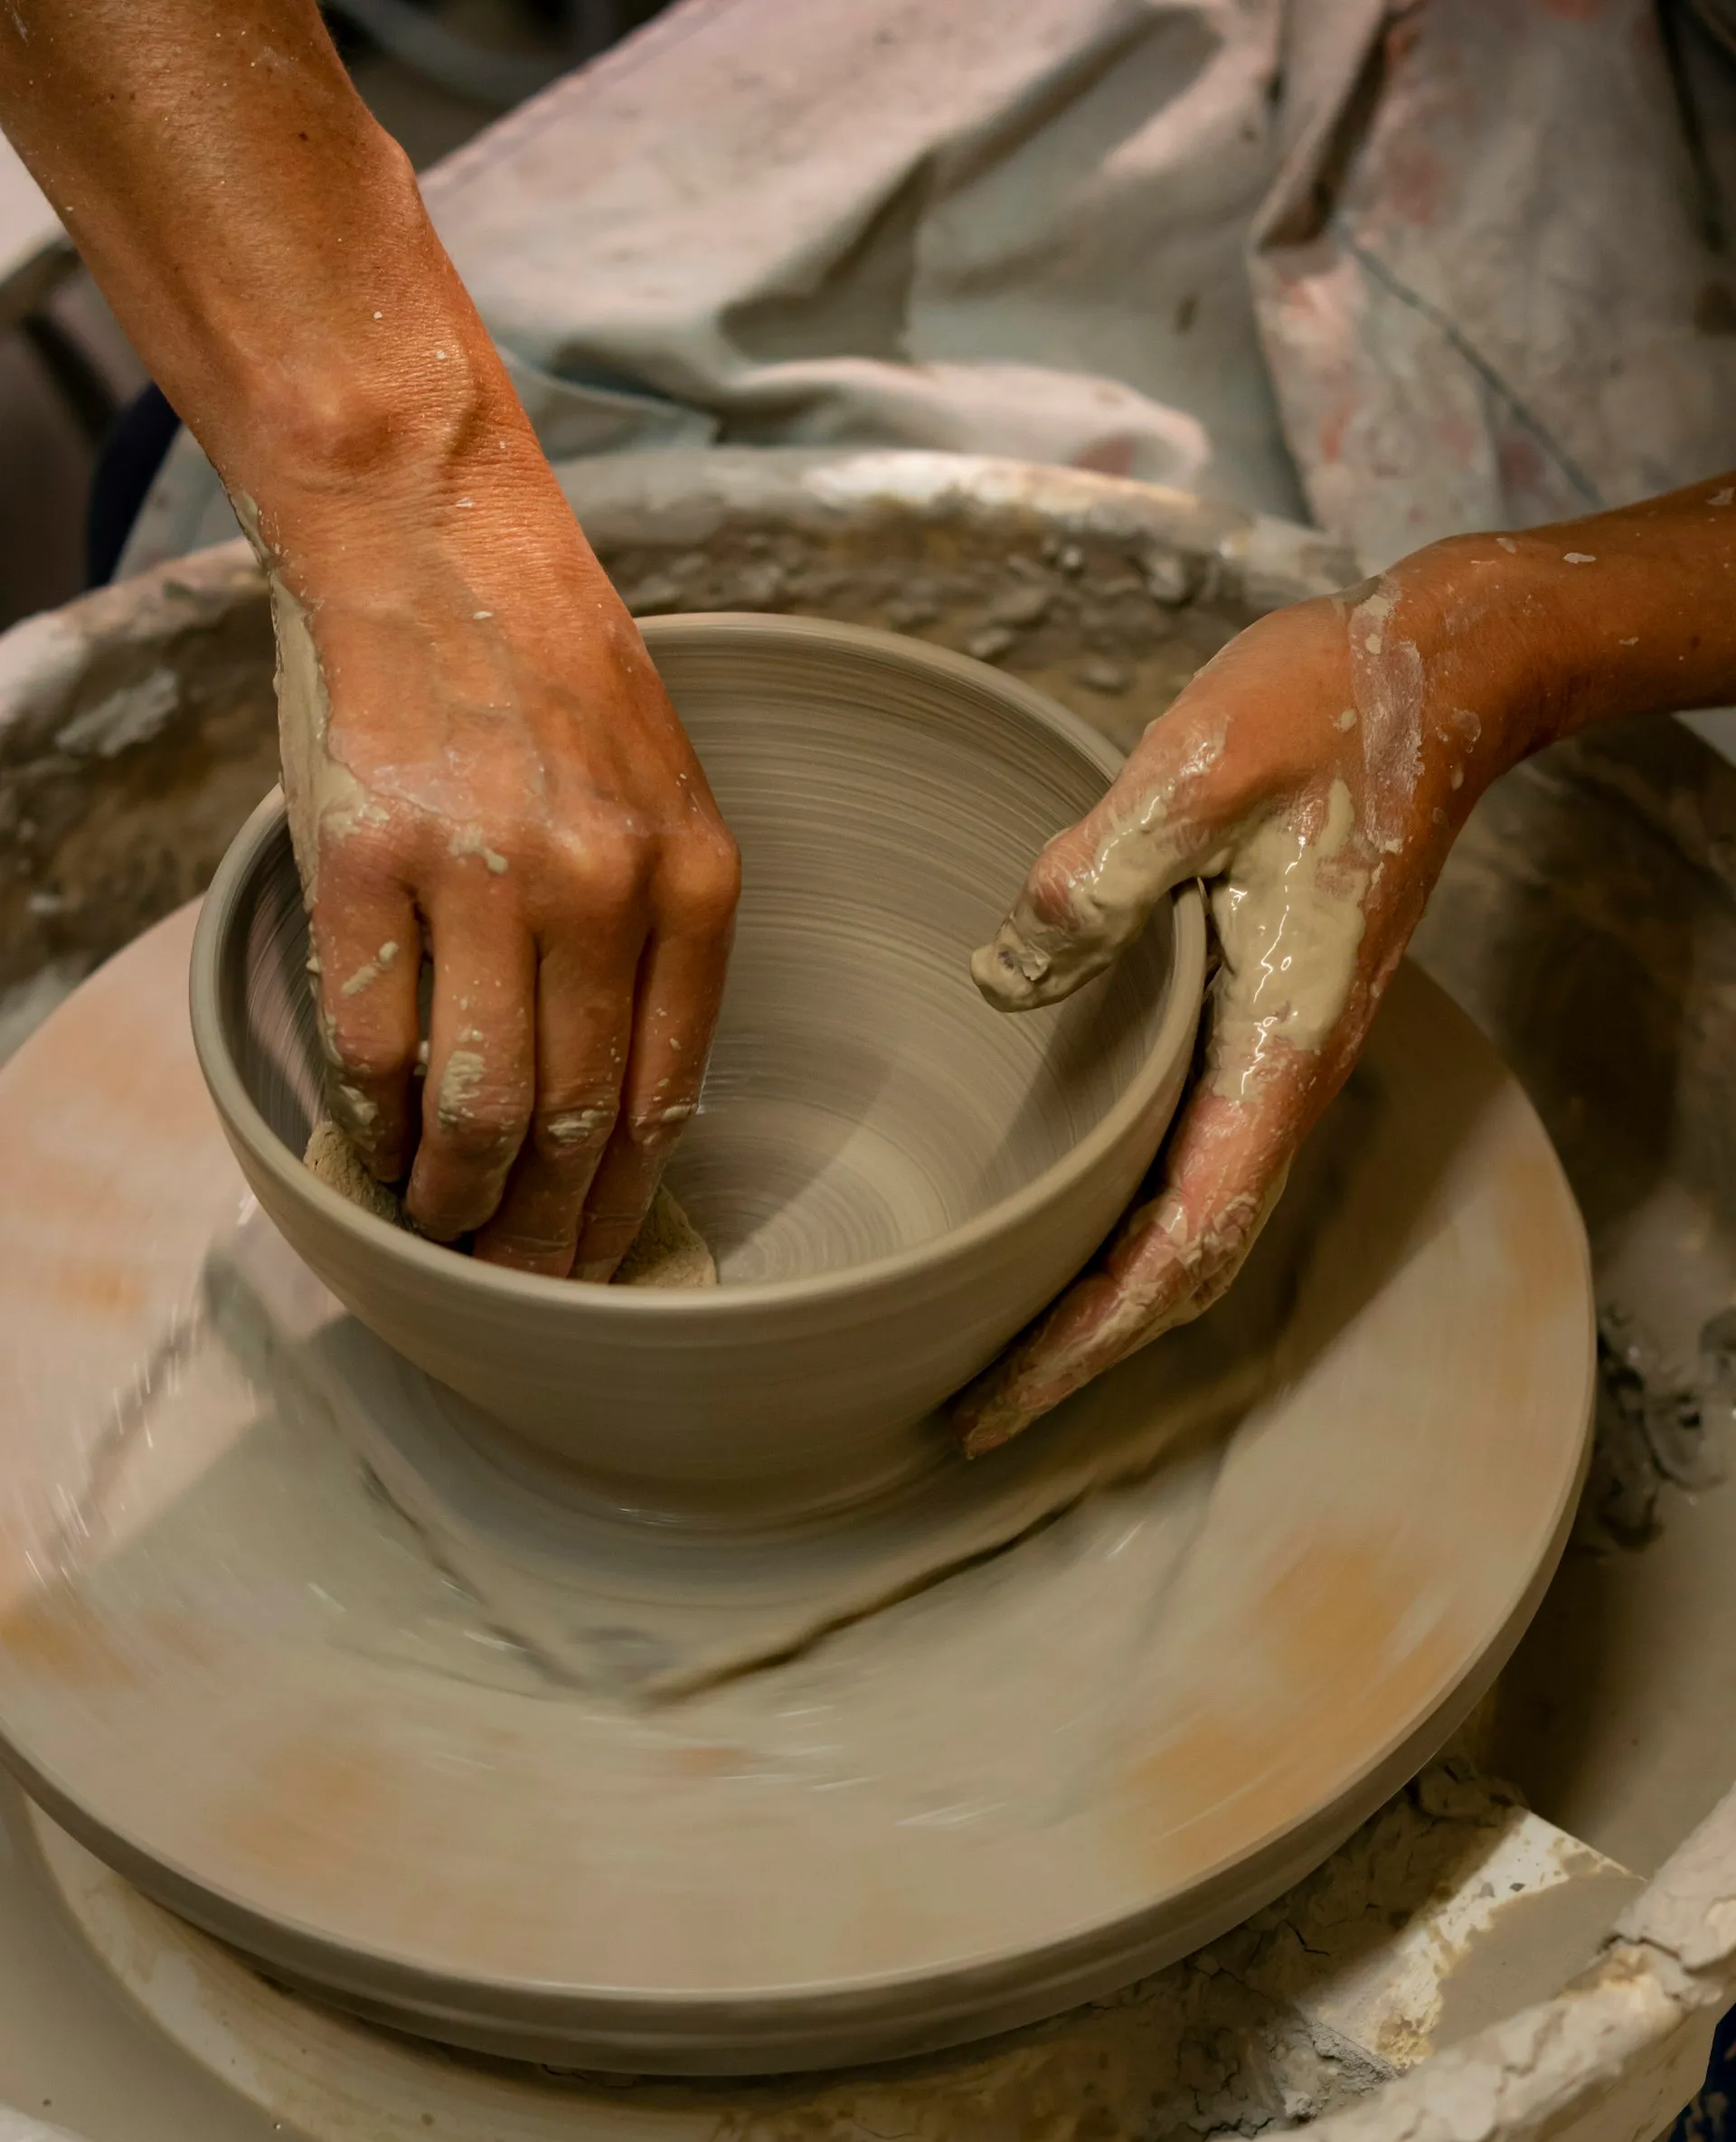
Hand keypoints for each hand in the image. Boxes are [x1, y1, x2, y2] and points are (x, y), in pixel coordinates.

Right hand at [263, 438, 738, 1279]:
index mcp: (694, 881)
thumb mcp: (661, 797)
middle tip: (518, 1281)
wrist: (435, 537)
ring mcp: (482, 876)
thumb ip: (656, 939)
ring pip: (480, 1107)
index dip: (625, 1204)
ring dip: (458, 1196)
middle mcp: (601, 889)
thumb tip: (622, 1101)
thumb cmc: (550, 670)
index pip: (667, 1098)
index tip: (597, 1261)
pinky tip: (377, 1149)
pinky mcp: (369, 861)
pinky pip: (375, 1041)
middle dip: (546, 1232)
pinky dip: (374, 1119)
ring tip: (444, 1229)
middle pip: (577, 1125)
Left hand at [954, 552, 1515, 1451]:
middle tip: (973, 1411)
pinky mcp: (1256, 1025)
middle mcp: (1281, 1081)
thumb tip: (1007, 977)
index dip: (1088, 1336)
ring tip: (1001, 1350)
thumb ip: (1094, 878)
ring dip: (1103, 1303)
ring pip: (1191, 1229)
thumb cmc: (1328, 713)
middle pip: (1187, 1274)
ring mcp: (1272, 1060)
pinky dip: (1123, 1227)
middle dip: (1084, 1354)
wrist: (1433, 677)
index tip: (1000, 1395)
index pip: (1181, 1245)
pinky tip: (1057, 1224)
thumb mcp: (1196, 771)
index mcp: (1276, 1051)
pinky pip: (1188, 1164)